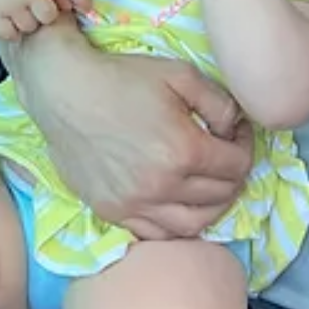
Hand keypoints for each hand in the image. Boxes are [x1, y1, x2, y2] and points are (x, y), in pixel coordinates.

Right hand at [0, 0, 90, 43]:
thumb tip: (70, 5)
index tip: (87, 7)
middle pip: (48, 16)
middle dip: (47, 14)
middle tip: (39, 7)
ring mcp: (11, 2)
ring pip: (29, 27)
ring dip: (29, 22)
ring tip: (23, 11)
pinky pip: (9, 33)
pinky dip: (13, 31)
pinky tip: (13, 21)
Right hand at [26, 44, 253, 238]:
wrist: (63, 89)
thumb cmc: (121, 77)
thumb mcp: (180, 74)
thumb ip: (219, 102)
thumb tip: (235, 127)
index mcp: (184, 150)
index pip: (237, 165)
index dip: (245, 146)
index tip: (235, 132)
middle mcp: (163, 186)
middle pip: (220, 196)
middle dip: (232, 174)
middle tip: (225, 153)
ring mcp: (135, 204)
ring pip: (193, 224)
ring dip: (211, 206)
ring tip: (208, 183)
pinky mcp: (111, 212)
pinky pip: (157, 233)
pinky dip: (176, 222)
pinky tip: (177, 202)